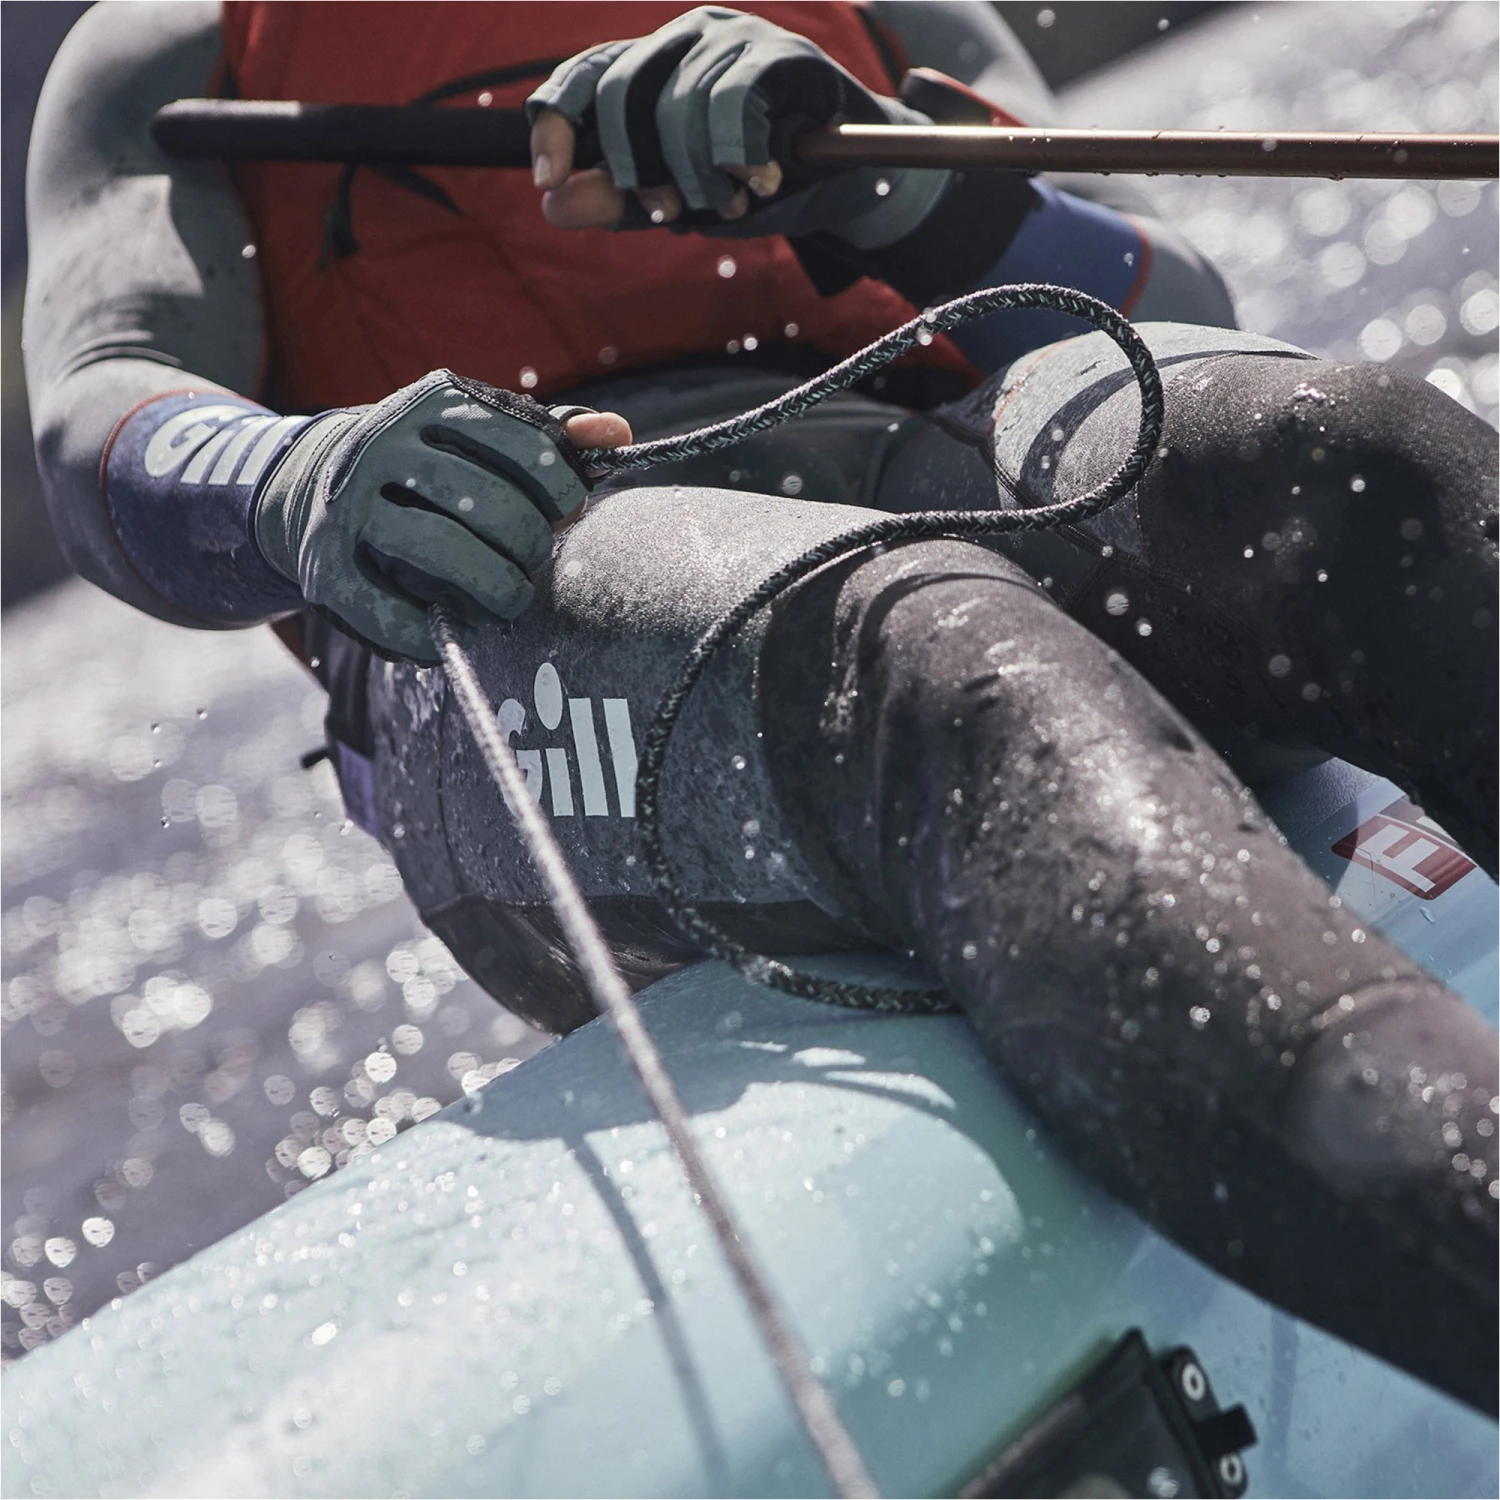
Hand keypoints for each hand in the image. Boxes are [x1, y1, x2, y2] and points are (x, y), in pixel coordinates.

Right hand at [252, 370, 631, 662]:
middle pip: (488, 502)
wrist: (314, 488)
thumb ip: (552, 438)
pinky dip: (428, 632)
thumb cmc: (431, 468)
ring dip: (492, 589)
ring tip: (508, 603)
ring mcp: (348, 503)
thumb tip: (616, 434)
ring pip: (440, 551)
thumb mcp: (482, 438)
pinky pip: (387, 610)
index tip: (563, 513)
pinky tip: (452, 630)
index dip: (562, 491)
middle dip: (528, 545)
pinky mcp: (325, 564)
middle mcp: (385, 443)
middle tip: (531, 564)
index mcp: (436, 402)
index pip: (527, 445)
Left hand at [526, 5, 946, 248]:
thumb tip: (551, 202)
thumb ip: (618, 202)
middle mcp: (685, 38)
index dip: (556, 125)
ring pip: (679, 103)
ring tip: (730, 206)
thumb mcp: (679, 201)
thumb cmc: (759, 188)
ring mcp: (734, 37)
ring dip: (698, 173)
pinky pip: (733, 99)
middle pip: (621, 91)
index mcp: (652, 67)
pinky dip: (735, 153)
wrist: (852, 184)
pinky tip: (756, 181)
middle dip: (637, 167)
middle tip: (667, 214)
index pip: (584, 78)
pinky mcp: (782, 50)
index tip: (549, 181)